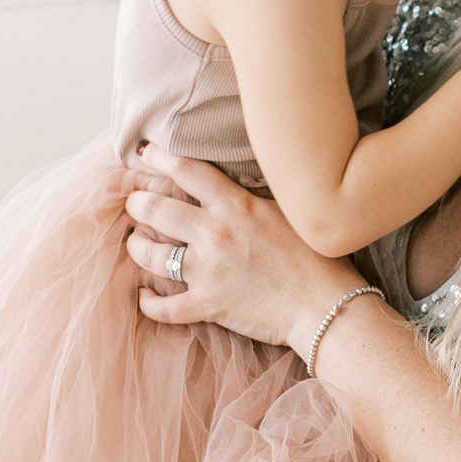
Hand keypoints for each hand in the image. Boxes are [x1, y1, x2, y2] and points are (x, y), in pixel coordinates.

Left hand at [126, 150, 358, 356]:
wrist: (325, 305)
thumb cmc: (316, 258)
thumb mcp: (286, 212)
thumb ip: (252, 198)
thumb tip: (231, 184)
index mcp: (235, 206)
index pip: (188, 171)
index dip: (160, 158)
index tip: (144, 153)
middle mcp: (215, 234)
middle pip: (157, 210)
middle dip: (138, 204)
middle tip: (134, 204)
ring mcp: (208, 272)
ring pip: (151, 256)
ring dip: (137, 248)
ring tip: (135, 244)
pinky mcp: (209, 305)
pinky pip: (165, 308)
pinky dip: (149, 304)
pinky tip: (142, 297)